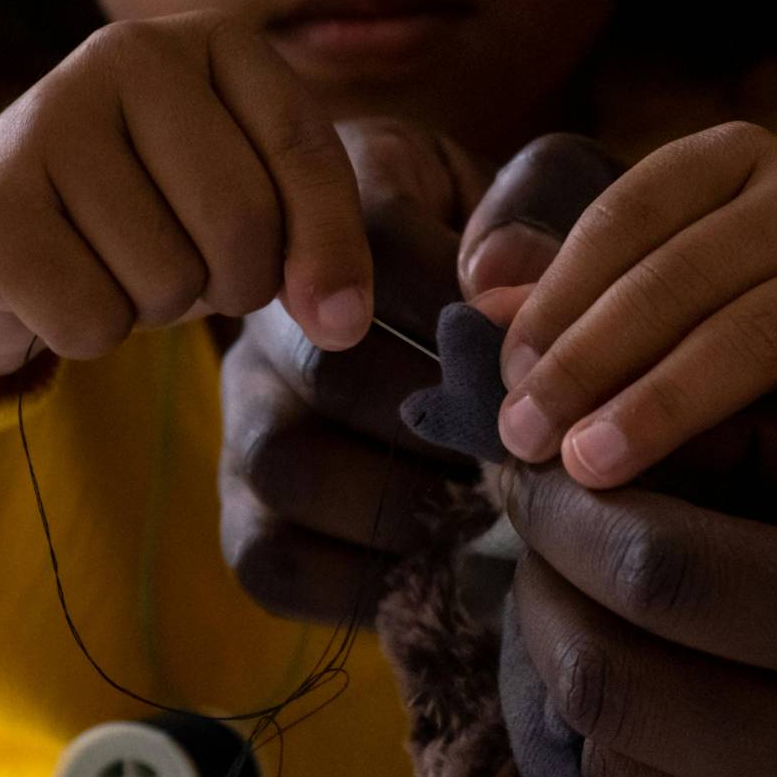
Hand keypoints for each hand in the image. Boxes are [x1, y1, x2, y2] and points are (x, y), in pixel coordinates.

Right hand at [0, 13, 371, 399]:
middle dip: (234, 283)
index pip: (304, 147)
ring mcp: (48, 118)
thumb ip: (313, 240)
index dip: (331, 247)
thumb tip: (343, 321)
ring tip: (114, 263)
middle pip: (241, 219)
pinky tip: (60, 284)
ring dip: (154, 307)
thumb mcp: (244, 198)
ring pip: (168, 278)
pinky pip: (94, 318)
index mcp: (213, 39)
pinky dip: (89, 332)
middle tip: (194, 270)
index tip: (340, 317)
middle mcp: (127, 52)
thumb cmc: (144, 210)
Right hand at [217, 129, 618, 621]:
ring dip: (406, 501)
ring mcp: (243, 413)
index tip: (533, 353)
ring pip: (287, 466)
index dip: (470, 307)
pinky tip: (443, 562)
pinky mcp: (243, 511)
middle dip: (450, 419)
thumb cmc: (510, 257)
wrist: (454, 330)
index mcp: (333, 205)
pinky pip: (273, 562)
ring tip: (489, 507)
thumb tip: (496, 276)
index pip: (381, 248)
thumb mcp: (533, 195)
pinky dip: (364, 581)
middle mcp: (264, 309)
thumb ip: (534, 205)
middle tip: (527, 448)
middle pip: (332, 367)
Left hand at [490, 121, 776, 487]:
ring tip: (601, 464)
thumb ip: (583, 279)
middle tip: (527, 439)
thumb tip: (480, 288)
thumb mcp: (677, 274)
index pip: (626, 216)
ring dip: (673, 400)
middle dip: (592, 359)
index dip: (558, 297)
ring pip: (765, 328)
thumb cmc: (769, 302)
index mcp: (730, 163)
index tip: (506, 378)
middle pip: (682, 276)